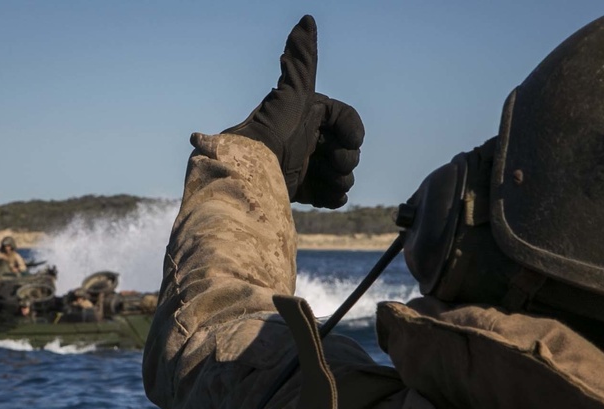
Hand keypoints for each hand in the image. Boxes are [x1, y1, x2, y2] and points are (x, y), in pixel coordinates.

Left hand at [224, 15, 363, 208]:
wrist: (250, 177)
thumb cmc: (270, 134)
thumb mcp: (291, 95)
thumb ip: (302, 61)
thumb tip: (307, 18)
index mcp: (309, 114)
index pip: (346, 120)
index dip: (353, 130)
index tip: (349, 140)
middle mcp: (308, 138)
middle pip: (348, 149)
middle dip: (345, 158)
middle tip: (330, 163)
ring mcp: (305, 165)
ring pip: (342, 174)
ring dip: (340, 179)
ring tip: (324, 182)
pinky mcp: (301, 190)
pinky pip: (330, 195)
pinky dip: (332, 196)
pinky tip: (323, 196)